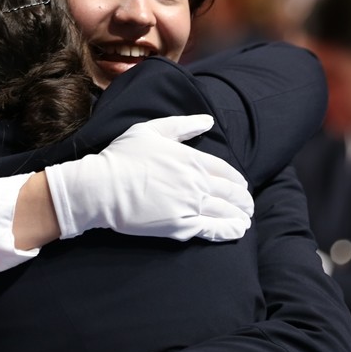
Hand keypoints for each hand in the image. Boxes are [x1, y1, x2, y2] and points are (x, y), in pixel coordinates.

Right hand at [44, 114, 253, 240]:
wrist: (103, 187)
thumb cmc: (122, 156)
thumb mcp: (151, 130)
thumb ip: (182, 126)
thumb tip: (208, 120)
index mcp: (191, 159)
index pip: (225, 170)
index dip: (237, 179)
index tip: (241, 185)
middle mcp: (196, 182)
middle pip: (230, 192)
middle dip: (243, 199)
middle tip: (247, 204)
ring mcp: (190, 205)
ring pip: (225, 211)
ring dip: (239, 214)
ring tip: (245, 219)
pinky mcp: (180, 226)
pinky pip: (212, 229)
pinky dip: (228, 230)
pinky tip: (237, 230)